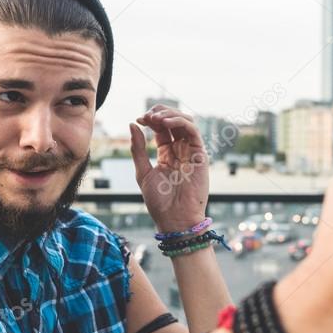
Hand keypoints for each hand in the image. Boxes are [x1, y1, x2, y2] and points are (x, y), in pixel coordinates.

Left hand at [129, 105, 209, 232]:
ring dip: (169, 114)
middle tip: (146, 116)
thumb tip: (133, 125)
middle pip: (174, 121)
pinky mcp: (200, 154)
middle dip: (159, 113)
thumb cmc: (159, 202)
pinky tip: (165, 123)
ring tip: (155, 118)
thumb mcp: (142, 171)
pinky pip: (193, 130)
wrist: (174, 219)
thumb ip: (138, 148)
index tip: (139, 119)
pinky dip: (179, 121)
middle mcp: (180, 150)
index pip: (161, 128)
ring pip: (185, 121)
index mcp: (167, 154)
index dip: (151, 120)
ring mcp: (191, 151)